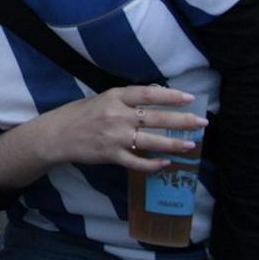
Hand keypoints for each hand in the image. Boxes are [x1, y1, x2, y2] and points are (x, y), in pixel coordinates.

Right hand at [37, 84, 202, 171]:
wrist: (56, 135)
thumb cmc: (80, 115)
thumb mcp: (103, 100)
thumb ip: (127, 100)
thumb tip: (155, 96)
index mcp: (114, 97)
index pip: (148, 95)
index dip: (170, 96)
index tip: (189, 98)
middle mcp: (116, 115)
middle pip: (155, 118)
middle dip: (182, 121)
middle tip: (202, 122)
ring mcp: (114, 137)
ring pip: (150, 141)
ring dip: (173, 143)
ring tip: (191, 144)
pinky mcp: (111, 156)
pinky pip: (137, 162)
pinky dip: (153, 164)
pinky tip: (166, 163)